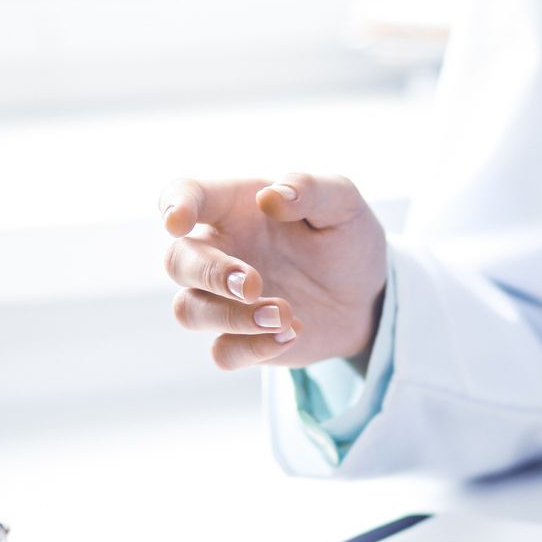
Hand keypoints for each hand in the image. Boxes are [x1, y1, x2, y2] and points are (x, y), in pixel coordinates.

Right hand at [160, 173, 387, 369]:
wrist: (367, 298)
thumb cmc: (345, 239)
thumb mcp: (344, 204)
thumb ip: (310, 189)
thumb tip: (270, 197)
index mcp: (234, 207)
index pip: (185, 194)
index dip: (174, 205)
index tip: (178, 222)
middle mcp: (220, 251)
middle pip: (178, 261)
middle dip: (210, 275)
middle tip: (253, 284)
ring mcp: (224, 299)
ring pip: (189, 311)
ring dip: (231, 317)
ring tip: (285, 314)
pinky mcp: (240, 338)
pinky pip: (222, 352)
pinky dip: (252, 348)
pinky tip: (292, 334)